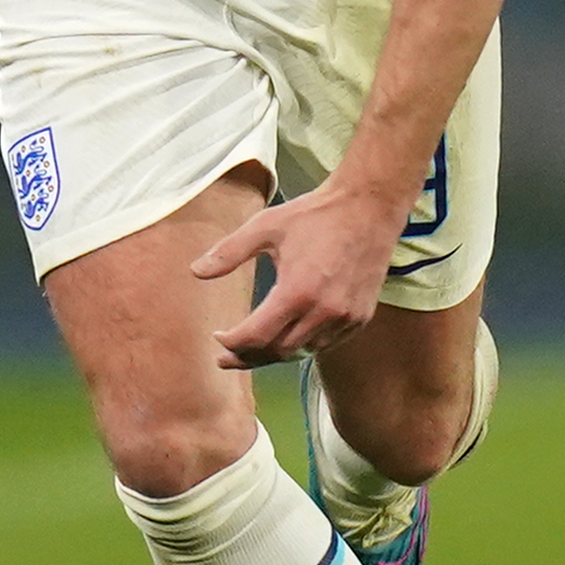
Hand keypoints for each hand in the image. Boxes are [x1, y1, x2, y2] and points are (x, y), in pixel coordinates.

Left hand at [192, 180, 410, 366]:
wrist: (368, 207)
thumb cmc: (315, 215)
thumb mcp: (265, 226)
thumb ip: (228, 252)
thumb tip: (195, 271)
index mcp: (297, 291)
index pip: (256, 336)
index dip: (232, 344)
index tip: (217, 339)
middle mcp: (324, 312)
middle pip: (277, 352)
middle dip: (248, 357)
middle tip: (225, 357)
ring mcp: (345, 318)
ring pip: (302, 353)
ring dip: (274, 355)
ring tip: (251, 352)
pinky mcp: (360, 317)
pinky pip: (325, 345)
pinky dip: (302, 347)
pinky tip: (286, 339)